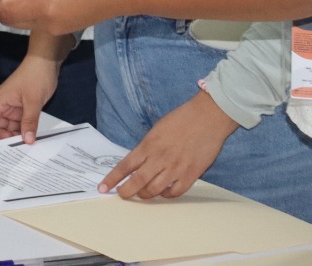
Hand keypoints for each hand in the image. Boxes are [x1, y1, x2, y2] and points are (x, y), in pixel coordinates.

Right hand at [0, 53, 60, 141]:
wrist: (47, 61)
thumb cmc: (36, 75)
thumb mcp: (33, 100)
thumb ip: (30, 121)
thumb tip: (27, 140)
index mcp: (0, 101)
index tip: (0, 147)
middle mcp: (4, 105)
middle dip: (5, 138)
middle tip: (17, 149)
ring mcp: (14, 106)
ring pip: (9, 126)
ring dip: (16, 135)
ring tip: (25, 146)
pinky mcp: (23, 107)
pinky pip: (20, 122)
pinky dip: (24, 130)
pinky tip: (30, 138)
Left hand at [99, 90, 238, 198]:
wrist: (208, 117)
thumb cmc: (182, 119)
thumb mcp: (157, 129)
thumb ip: (147, 147)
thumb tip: (138, 162)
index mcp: (149, 145)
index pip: (125, 166)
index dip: (112, 179)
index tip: (102, 187)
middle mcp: (160, 159)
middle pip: (137, 182)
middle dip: (126, 192)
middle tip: (122, 194)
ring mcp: (176, 168)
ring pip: (154, 190)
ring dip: (145, 194)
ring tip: (143, 193)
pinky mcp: (191, 174)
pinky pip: (175, 192)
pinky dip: (166, 194)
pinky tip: (164, 191)